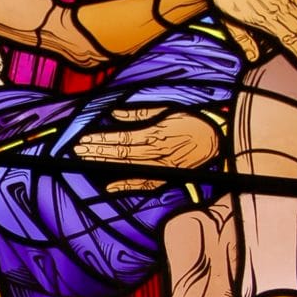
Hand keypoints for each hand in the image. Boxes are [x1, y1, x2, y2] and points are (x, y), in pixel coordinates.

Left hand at [73, 106, 220, 191]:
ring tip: (86, 161)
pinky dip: (126, 185)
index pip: (120, 139)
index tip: (81, 140)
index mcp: (155, 134)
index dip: (100, 141)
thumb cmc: (193, 121)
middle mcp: (157, 152)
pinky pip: (144, 184)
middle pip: (120, 154)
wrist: (220, 140)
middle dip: (97, 152)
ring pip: (128, 168)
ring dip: (105, 165)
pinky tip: (109, 186)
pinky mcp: (168, 177)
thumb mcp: (168, 110)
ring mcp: (162, 167)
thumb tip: (114, 114)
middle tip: (76, 151)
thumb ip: (140, 114)